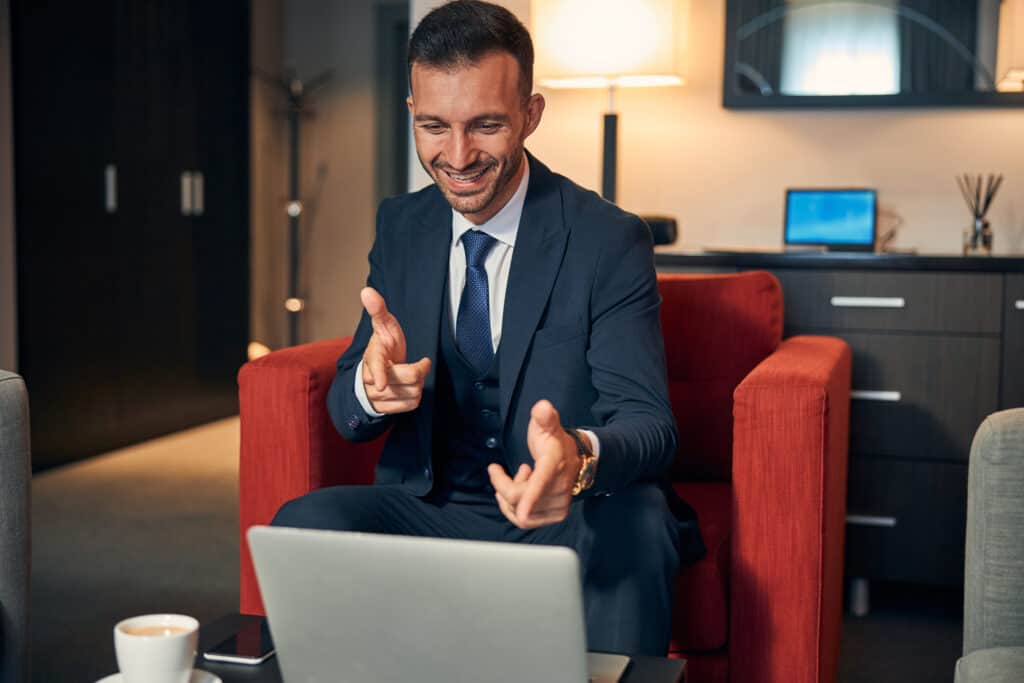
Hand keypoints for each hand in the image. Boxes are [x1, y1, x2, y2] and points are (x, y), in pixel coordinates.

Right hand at [360, 287, 430, 413]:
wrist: (378, 372)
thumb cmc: (385, 346)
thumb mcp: (384, 326)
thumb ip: (378, 310)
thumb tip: (367, 291)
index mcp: (372, 357)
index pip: (376, 367)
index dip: (378, 375)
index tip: (380, 384)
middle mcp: (371, 379)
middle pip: (408, 379)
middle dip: (420, 370)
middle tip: (421, 363)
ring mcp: (376, 397)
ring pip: (411, 394)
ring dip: (418, 384)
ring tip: (411, 375)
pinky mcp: (384, 409)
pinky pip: (410, 406)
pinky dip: (415, 397)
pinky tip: (410, 388)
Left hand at [487, 400, 582, 528]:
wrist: (577, 459)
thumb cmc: (555, 443)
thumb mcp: (548, 426)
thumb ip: (544, 417)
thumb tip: (542, 407)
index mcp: (554, 466)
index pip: (541, 483)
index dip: (530, 498)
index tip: (521, 512)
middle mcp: (559, 488)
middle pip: (519, 498)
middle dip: (501, 484)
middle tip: (497, 470)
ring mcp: (559, 504)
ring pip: (520, 513)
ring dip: (510, 496)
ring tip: (516, 479)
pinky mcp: (556, 514)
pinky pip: (526, 521)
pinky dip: (516, 508)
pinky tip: (520, 492)